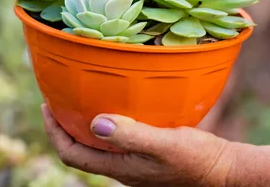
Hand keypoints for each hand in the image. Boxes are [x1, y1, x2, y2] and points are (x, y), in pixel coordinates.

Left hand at [41, 104, 236, 186]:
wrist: (221, 170)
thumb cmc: (196, 159)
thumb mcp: (164, 144)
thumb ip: (131, 134)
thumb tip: (94, 122)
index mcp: (119, 167)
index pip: (73, 155)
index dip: (54, 132)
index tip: (48, 106)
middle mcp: (122, 167)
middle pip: (81, 150)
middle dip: (65, 126)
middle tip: (59, 98)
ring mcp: (135, 162)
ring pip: (100, 144)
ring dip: (85, 123)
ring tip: (83, 98)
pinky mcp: (149, 153)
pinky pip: (119, 138)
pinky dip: (110, 121)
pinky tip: (122, 103)